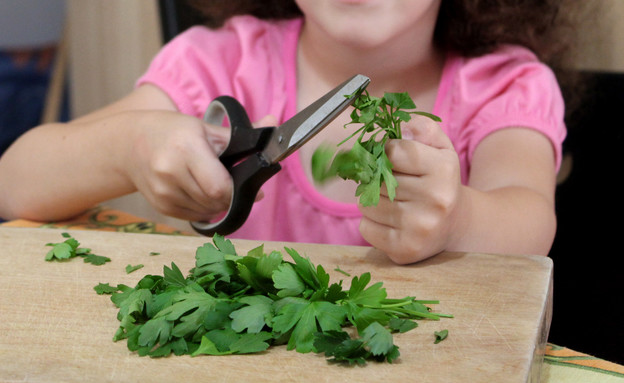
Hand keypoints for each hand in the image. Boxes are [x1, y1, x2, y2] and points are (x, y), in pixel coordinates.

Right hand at [124, 111, 276, 221]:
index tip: (246, 185)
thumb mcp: (205, 127)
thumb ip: (241, 135)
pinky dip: (203, 208)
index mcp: (186, 149)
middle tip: (231, 183)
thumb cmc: (173, 132)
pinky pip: (193, 216)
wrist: (129, 143)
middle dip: (230, 197)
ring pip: (206, 211)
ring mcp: (162, 192)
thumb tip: (274, 123)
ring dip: (217, 204)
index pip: (219, 188)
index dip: (237, 191)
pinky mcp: (160, 206)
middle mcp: (170, 172)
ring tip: (212, 184)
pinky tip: (199, 191)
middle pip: (214, 202)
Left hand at [358, 115, 462, 263]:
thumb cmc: (439, 179)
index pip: (392, 151)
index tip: (393, 158)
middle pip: (376, 179)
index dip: (386, 153)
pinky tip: (391, 222)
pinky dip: (371, 223)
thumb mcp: (439, 146)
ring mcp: (420, 228)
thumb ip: (420, 127)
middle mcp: (435, 200)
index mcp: (444, 169)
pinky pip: (365, 228)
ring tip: (393, 202)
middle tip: (393, 183)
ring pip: (367, 204)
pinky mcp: (405, 249)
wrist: (456, 225)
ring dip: (372, 200)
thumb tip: (400, 126)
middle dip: (377, 178)